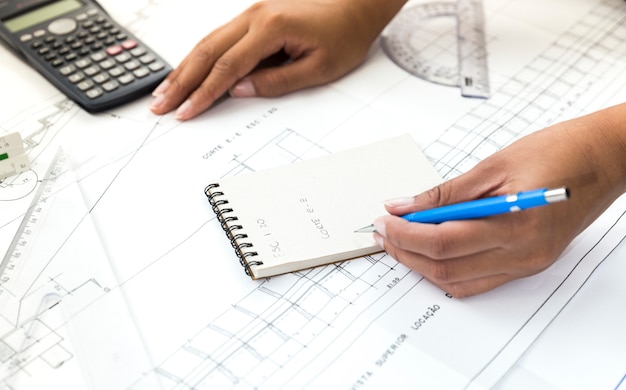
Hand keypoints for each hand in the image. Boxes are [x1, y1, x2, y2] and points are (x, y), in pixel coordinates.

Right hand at [149, 0, 405, 119]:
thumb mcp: (319, 67)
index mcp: (270, 27)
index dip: (204, 93)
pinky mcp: (254, 16)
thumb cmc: (345, 32)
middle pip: (206, 51)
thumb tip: (240, 91)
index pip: (227, 67)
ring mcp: (252, 13)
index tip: (186, 112)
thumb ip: (277, 81)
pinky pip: (219, 37)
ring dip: (184, 67)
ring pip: (208, 41)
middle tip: (160, 104)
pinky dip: (200, 55)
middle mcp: (254, 16)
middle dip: (181, 81)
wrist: (358, 3)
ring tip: (165, 90)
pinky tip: (189, 69)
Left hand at [373, 104, 625, 296]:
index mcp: (514, 223)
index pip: (442, 242)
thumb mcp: (494, 164)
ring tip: (399, 240)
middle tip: (383, 231)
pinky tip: (430, 250)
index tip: (382, 220)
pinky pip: (478, 280)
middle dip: (405, 251)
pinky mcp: (529, 264)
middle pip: (445, 266)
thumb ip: (445, 192)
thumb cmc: (558, 151)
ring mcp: (527, 263)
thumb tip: (403, 205)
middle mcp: (522, 253)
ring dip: (422, 265)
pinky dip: (447, 269)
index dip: (404, 234)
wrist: (606, 159)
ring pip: (458, 281)